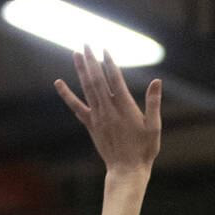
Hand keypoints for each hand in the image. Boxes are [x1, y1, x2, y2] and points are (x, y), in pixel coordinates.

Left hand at [55, 45, 160, 174]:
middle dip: (92, 60)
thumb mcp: (154, 127)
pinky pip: (76, 106)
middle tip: (87, 43)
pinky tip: (58, 83)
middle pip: (98, 79)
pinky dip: (67, 94)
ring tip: (77, 53)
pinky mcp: (91, 124)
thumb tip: (157, 82)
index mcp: (125, 108)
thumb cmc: (144, 150)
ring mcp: (98, 116)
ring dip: (81, 69)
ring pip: (87, 88)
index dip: (109, 63)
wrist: (127, 170)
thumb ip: (153, 103)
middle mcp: (109, 109)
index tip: (105, 49)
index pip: (115, 79)